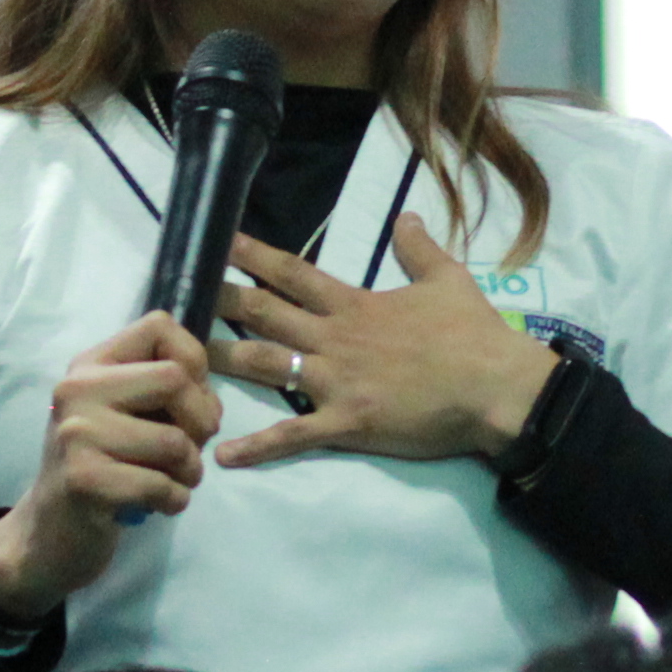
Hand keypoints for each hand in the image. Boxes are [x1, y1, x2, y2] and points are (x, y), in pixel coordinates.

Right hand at [0, 313, 222, 615]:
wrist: (50, 531)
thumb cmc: (100, 467)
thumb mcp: (121, 413)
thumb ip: (159, 390)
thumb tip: (209, 395)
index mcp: (90, 365)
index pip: (160, 326)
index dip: (195, 362)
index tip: (187, 400)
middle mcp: (76, 389)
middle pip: (175, 379)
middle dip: (202, 421)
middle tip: (189, 451)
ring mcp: (75, 434)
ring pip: (175, 441)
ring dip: (191, 470)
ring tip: (174, 481)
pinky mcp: (83, 480)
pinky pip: (161, 485)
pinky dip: (175, 500)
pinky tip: (159, 505)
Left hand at [207, 218, 556, 469]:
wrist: (497, 387)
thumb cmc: (474, 334)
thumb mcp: (448, 279)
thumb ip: (419, 247)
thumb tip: (406, 215)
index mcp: (355, 304)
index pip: (293, 273)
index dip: (253, 256)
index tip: (218, 241)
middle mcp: (334, 337)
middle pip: (264, 314)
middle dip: (218, 302)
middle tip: (174, 296)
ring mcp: (336, 382)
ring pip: (266, 367)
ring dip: (222, 362)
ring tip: (178, 365)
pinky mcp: (347, 423)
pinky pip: (294, 436)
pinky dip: (257, 447)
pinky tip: (223, 455)